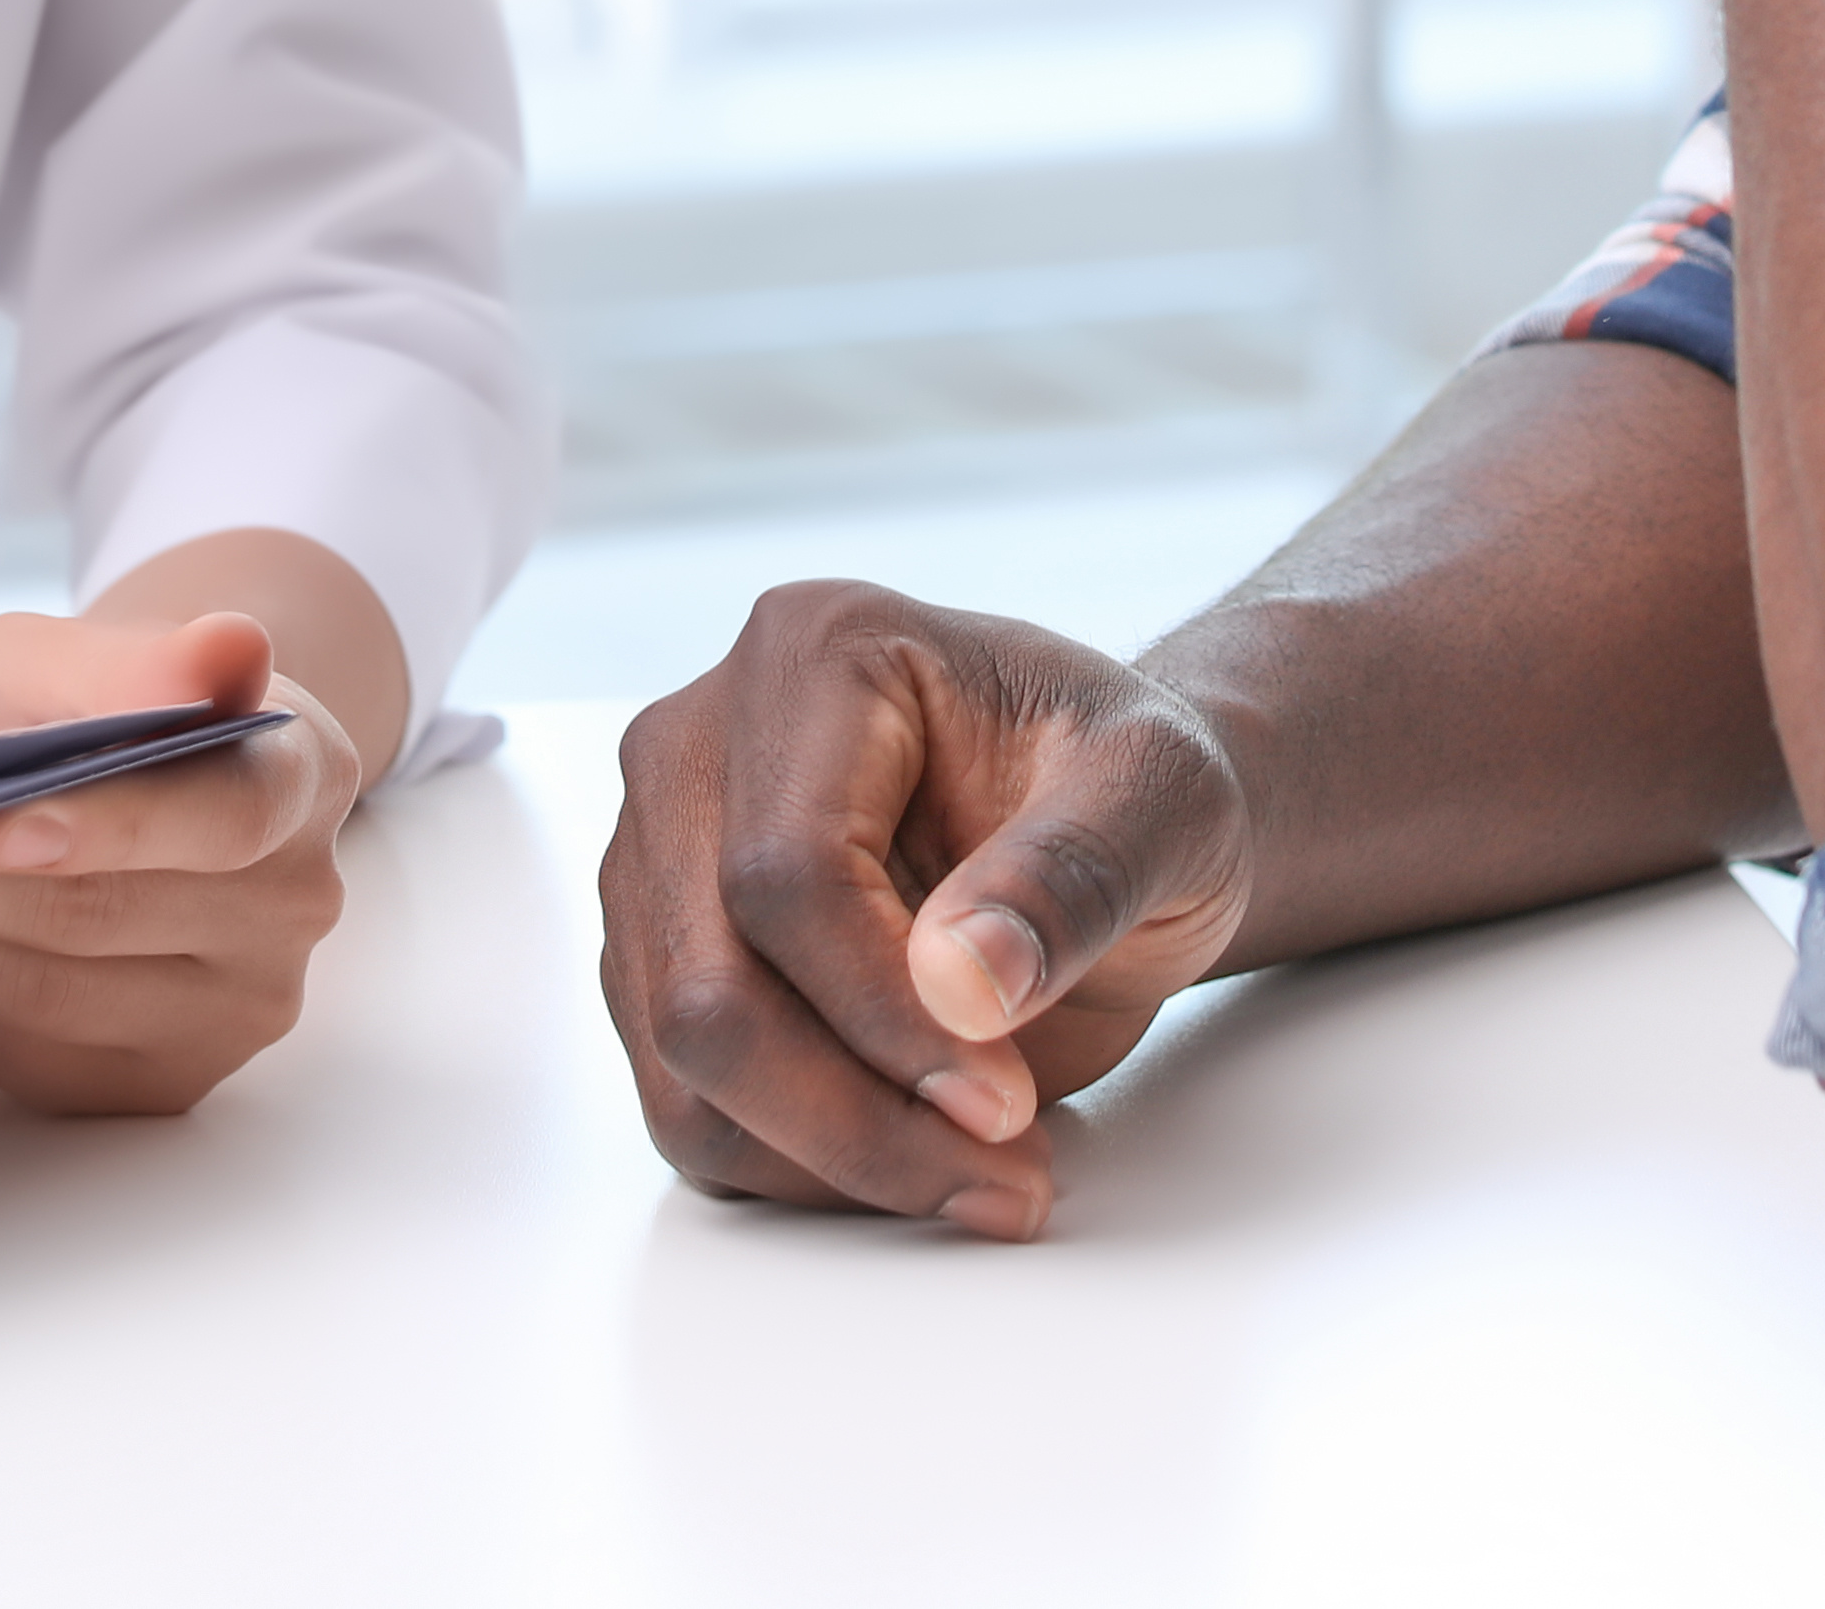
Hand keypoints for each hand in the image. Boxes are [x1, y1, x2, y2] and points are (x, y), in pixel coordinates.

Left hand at [0, 605, 362, 1110]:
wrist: (120, 782)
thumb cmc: (99, 709)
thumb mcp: (85, 652)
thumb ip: (135, 664)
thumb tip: (227, 653)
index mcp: (302, 780)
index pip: (222, 816)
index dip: (109, 827)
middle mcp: (292, 909)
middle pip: (100, 919)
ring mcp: (231, 1011)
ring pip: (47, 996)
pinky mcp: (155, 1079)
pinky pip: (19, 1051)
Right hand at [601, 583, 1258, 1240]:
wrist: (1109, 825)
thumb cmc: (1130, 788)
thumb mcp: (1165, 800)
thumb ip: (1075, 870)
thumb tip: (962, 982)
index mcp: (816, 650)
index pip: (787, 870)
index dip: (888, 1015)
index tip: (1005, 1102)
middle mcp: (698, 741)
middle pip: (708, 988)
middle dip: (856, 1120)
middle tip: (1004, 1173)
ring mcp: (658, 854)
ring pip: (684, 1068)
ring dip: (834, 1163)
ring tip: (986, 1173)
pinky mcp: (660, 957)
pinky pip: (688, 1109)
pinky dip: (801, 1169)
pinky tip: (921, 1156)